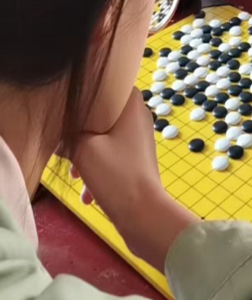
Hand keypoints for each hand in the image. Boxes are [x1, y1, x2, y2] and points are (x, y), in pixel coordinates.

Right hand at [71, 88, 195, 270]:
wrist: (143, 213)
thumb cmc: (116, 175)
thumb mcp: (83, 150)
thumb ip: (67, 136)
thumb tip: (60, 136)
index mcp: (133, 106)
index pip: (109, 86)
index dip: (89, 95)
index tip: (73, 109)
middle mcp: (139, 118)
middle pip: (102, 116)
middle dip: (82, 132)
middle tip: (69, 148)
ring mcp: (139, 140)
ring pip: (104, 139)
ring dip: (87, 156)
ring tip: (76, 176)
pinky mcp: (137, 160)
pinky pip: (112, 157)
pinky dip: (98, 170)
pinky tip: (87, 196)